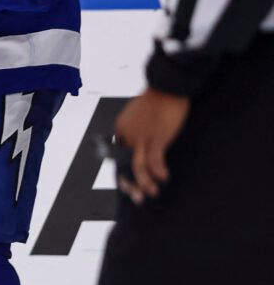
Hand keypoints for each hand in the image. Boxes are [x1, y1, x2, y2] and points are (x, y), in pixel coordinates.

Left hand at [113, 87, 188, 202]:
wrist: (167, 86)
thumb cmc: (157, 100)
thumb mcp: (138, 117)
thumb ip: (136, 131)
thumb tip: (141, 146)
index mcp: (120, 130)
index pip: (117, 157)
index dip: (122, 173)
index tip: (128, 186)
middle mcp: (126, 136)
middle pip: (123, 165)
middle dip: (130, 185)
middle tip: (137, 198)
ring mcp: (141, 137)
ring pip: (137, 167)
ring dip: (144, 183)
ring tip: (152, 194)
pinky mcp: (157, 137)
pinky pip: (154, 160)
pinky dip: (158, 172)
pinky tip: (164, 178)